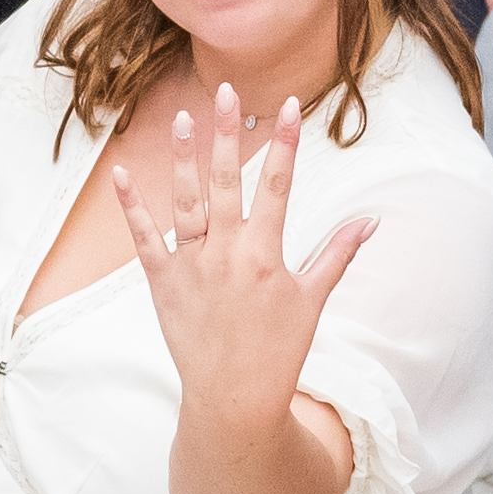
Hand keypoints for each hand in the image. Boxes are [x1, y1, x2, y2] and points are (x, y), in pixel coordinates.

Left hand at [126, 96, 378, 426]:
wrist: (234, 401)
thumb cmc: (279, 351)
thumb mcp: (313, 300)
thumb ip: (338, 254)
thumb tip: (370, 220)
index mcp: (266, 254)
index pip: (279, 186)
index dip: (284, 143)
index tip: (288, 104)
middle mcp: (228, 254)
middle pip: (228, 181)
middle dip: (228, 133)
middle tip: (225, 92)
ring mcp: (192, 267)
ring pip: (185, 201)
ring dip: (182, 158)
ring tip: (180, 119)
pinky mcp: (164, 284)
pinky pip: (144, 239)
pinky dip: (132, 207)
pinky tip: (122, 173)